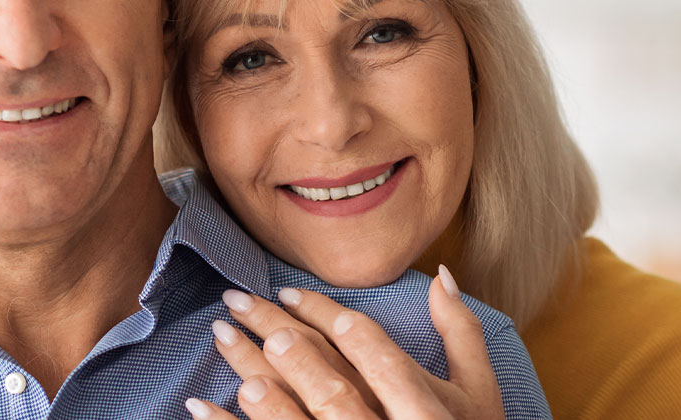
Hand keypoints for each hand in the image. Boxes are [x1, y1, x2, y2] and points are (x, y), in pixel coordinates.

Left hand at [187, 265, 502, 419]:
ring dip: (262, 392)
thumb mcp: (479, 395)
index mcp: (424, 409)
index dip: (331, 321)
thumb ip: (462, 334)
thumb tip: (441, 274)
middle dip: (287, 347)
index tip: (290, 294)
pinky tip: (200, 406)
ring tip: (227, 349)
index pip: (375, 356)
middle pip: (331, 387)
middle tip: (242, 308)